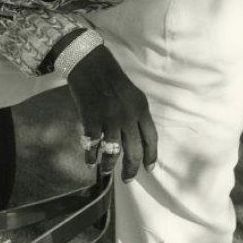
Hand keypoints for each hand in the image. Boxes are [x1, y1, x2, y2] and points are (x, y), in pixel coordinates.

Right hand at [65, 45, 157, 182]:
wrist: (90, 64)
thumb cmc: (111, 79)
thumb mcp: (132, 95)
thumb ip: (136, 115)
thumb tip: (136, 139)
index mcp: (141, 108)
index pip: (151, 138)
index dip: (151, 156)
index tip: (149, 169)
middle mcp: (129, 115)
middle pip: (134, 150)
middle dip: (132, 168)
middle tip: (128, 178)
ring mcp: (110, 118)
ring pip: (113, 151)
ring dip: (110, 165)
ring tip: (107, 171)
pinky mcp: (92, 119)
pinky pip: (94, 145)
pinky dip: (91, 156)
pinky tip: (90, 161)